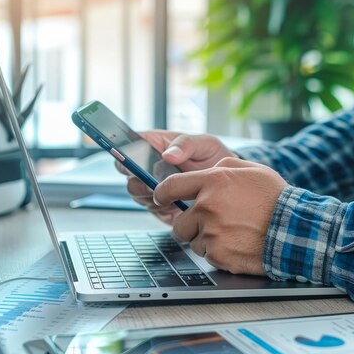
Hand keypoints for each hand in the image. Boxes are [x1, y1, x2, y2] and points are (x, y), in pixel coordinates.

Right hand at [116, 131, 234, 223]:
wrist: (229, 184)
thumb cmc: (214, 158)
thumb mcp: (205, 144)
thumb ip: (186, 145)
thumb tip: (168, 155)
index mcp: (157, 145)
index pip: (132, 145)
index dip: (124, 152)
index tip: (128, 160)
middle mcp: (151, 167)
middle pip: (129, 174)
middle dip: (138, 179)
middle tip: (152, 182)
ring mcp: (154, 187)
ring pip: (137, 194)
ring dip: (150, 194)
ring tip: (170, 191)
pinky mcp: (161, 206)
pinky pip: (153, 209)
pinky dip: (162, 207)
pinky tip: (176, 202)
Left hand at [154, 157, 287, 274]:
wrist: (295, 229)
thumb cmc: (276, 199)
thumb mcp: (251, 169)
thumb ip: (223, 167)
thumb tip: (207, 172)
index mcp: (213, 181)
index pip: (171, 186)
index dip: (162, 193)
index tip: (161, 197)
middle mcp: (207, 206)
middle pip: (178, 222)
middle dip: (190, 224)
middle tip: (210, 223)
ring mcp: (211, 233)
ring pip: (192, 241)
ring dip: (205, 239)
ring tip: (231, 233)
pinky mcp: (218, 255)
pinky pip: (207, 255)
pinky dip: (218, 253)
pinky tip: (236, 244)